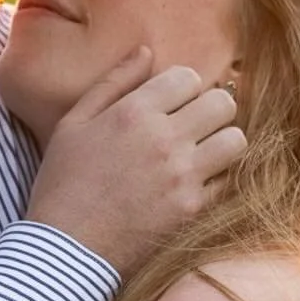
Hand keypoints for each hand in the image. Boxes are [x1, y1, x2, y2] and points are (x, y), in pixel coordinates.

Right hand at [27, 49, 245, 273]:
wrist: (66, 249)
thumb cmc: (62, 184)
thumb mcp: (74, 123)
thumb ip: (113, 83)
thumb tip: (147, 51)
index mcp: (134, 112)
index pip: (189, 77)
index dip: (183, 89)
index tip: (173, 104)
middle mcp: (164, 138)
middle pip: (222, 104)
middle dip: (211, 110)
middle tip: (195, 126)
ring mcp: (182, 175)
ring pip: (236, 140)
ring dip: (222, 143)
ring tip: (203, 154)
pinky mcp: (193, 209)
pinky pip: (229, 181)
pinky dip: (219, 179)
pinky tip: (197, 184)